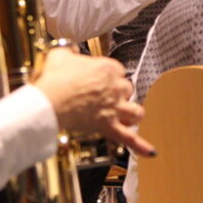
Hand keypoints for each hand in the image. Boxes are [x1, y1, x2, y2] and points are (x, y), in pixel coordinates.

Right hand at [33, 47, 154, 156]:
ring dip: (132, 114)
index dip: (111, 77)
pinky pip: (129, 138)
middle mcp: (116, 87)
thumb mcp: (60, 55)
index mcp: (108, 68)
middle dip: (119, 95)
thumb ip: (68, 51)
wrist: (50, 100)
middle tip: (107, 98)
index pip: (119, 71)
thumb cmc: (55, 78)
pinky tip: (151, 152)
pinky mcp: (109, 126)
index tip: (101, 80)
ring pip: (136, 112)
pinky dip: (141, 146)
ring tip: (127, 117)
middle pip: (127, 90)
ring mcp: (114, 107)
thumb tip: (68, 50)